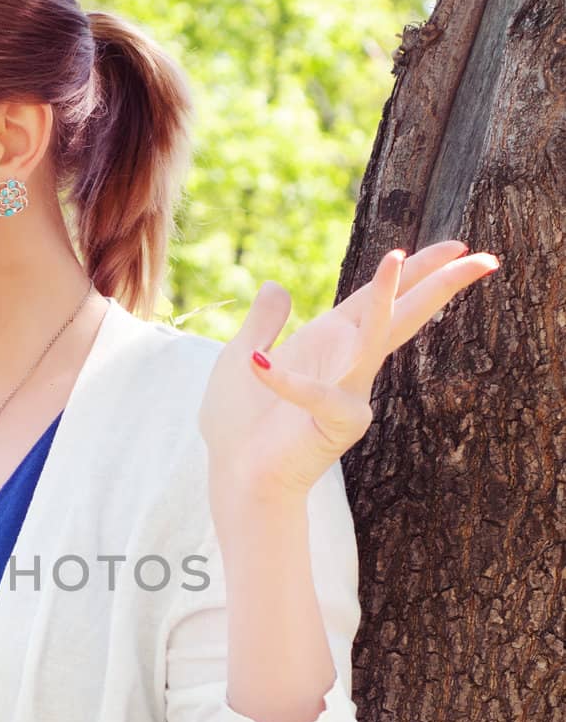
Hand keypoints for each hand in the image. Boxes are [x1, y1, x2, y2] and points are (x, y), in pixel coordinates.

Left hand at [198, 240, 501, 502]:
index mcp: (329, 343)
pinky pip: (315, 393)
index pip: (378, 297)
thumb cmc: (239, 425)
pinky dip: (284, 381)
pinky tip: (258, 364)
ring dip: (383, 298)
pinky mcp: (334, 422)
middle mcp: (347, 363)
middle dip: (440, 283)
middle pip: (401, 313)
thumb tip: (277, 285)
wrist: (236, 477)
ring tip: (394, 259)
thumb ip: (262, 322)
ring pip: (373, 337)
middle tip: (484, 257)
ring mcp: (348, 392)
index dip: (415, 269)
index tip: (457, 244)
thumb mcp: (241, 356)